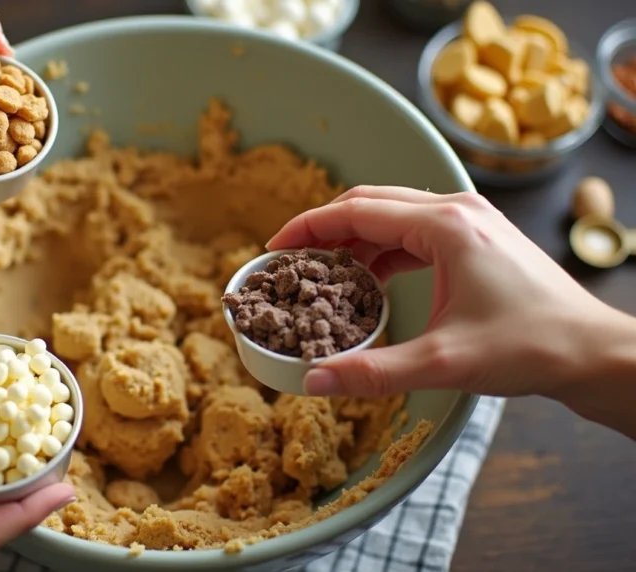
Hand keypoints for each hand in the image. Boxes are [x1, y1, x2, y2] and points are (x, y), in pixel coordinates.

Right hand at [267, 185, 635, 436]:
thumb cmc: (530, 347)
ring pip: (393, 214)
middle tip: (291, 260)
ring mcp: (470, 221)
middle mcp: (456, 210)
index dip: (308, 227)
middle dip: (325, 228)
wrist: (593, 351)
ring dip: (354, 239)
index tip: (274, 248)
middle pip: (370, 202)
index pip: (356, 211)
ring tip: (323, 273)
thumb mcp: (443, 363)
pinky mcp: (478, 238)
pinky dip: (383, 248)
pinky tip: (369, 279)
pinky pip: (414, 231)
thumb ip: (372, 370)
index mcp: (444, 225)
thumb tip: (313, 382)